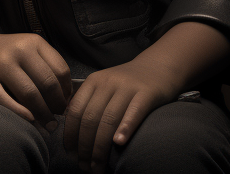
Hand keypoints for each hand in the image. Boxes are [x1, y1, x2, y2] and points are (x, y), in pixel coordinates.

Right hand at [0, 23, 72, 128]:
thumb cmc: (7, 54)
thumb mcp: (29, 50)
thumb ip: (47, 66)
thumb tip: (67, 99)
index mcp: (33, 42)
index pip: (61, 70)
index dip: (67, 91)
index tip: (66, 103)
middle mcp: (18, 50)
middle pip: (47, 83)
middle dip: (57, 105)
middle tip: (57, 117)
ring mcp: (0, 63)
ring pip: (29, 93)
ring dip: (42, 113)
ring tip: (47, 124)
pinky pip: (4, 99)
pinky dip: (19, 112)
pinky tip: (30, 120)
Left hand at [63, 22, 229, 171]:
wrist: (159, 66)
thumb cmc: (128, 83)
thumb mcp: (104, 86)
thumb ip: (89, 102)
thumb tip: (73, 132)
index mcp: (93, 82)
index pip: (75, 110)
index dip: (70, 134)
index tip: (70, 152)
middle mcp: (107, 83)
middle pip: (90, 118)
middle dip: (85, 146)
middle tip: (85, 166)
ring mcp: (127, 87)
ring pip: (108, 119)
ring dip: (101, 147)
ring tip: (98, 165)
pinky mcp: (147, 93)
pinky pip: (134, 112)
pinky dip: (125, 128)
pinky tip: (119, 143)